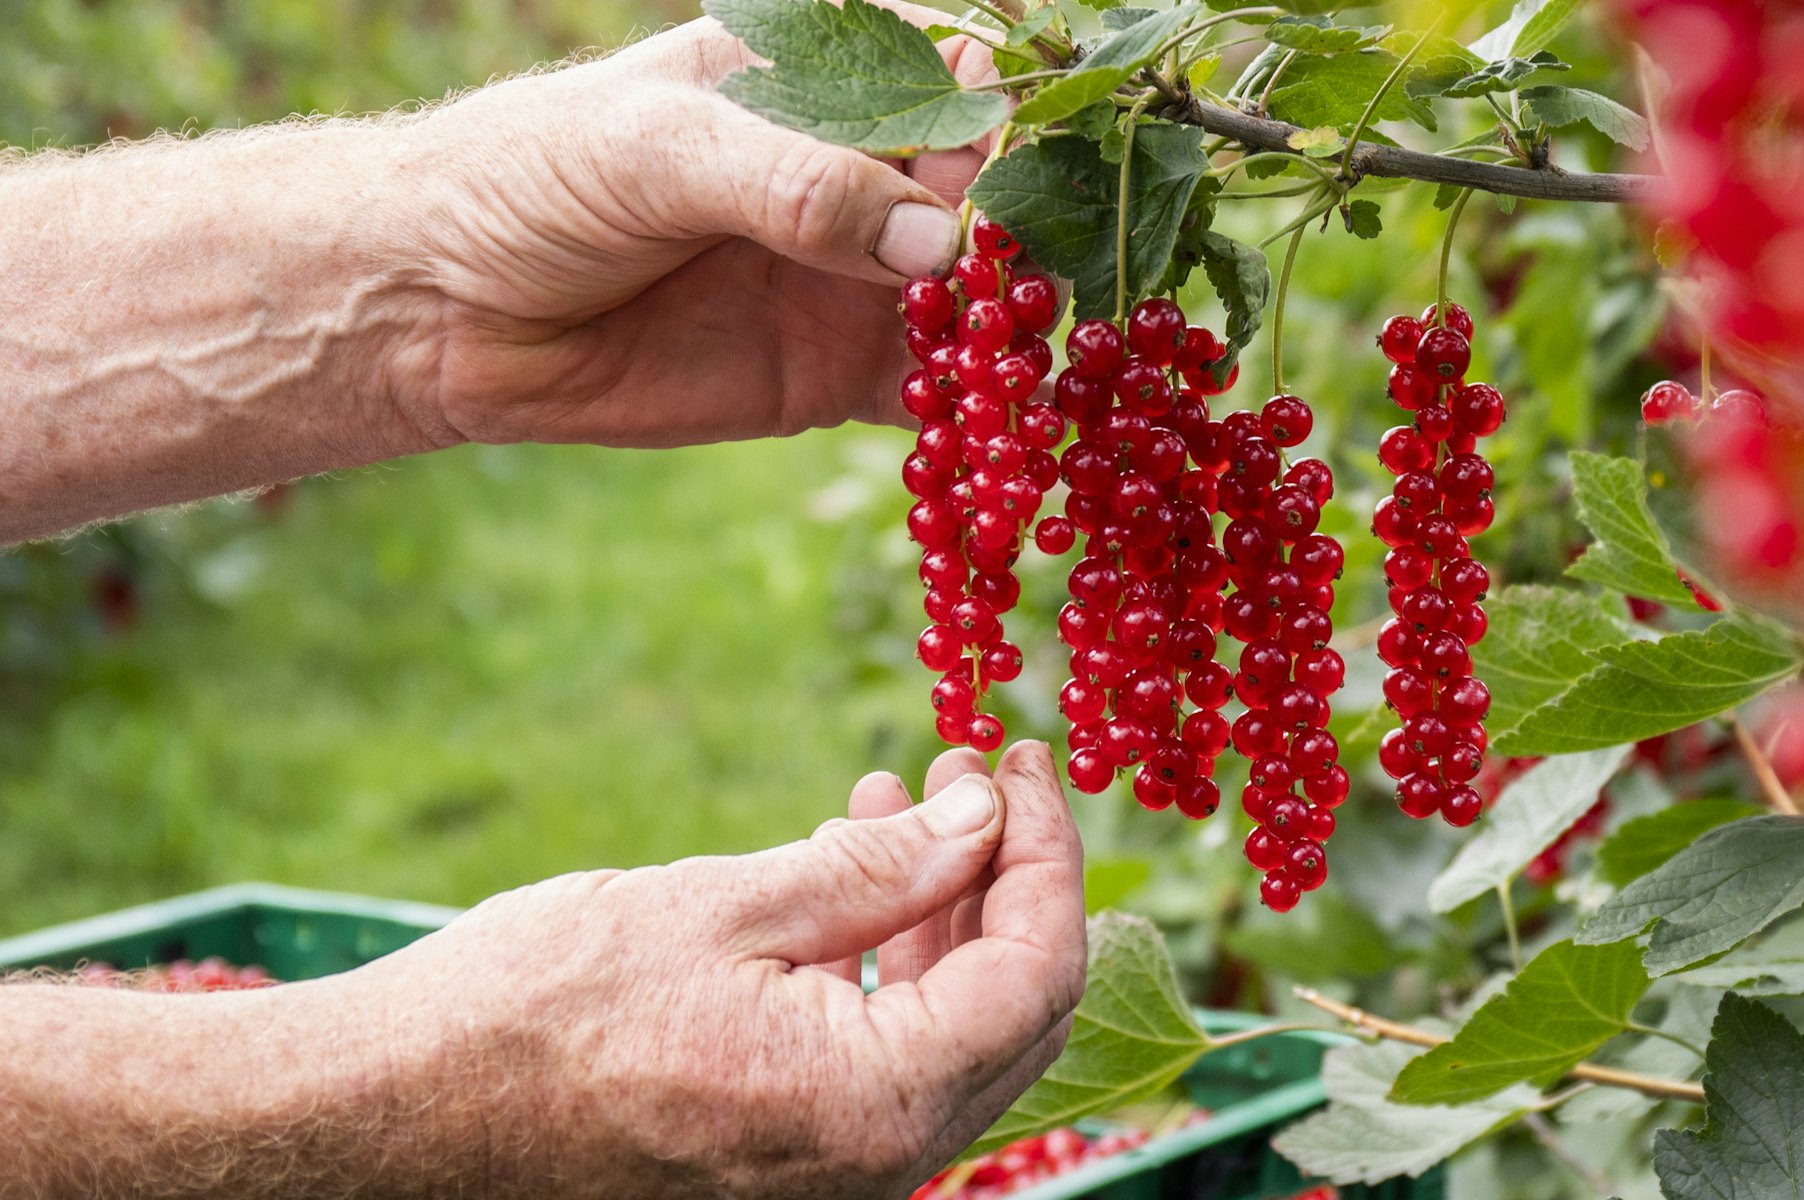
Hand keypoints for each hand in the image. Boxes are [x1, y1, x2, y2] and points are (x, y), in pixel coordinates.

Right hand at [344, 742, 1084, 1196]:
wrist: (373, 1124)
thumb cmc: (524, 1015)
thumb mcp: (717, 909)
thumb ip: (879, 872)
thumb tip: (989, 818)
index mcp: (872, 1110)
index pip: (1036, 973)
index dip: (1047, 854)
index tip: (1023, 760)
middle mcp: (869, 1171)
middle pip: (1010, 1016)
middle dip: (1003, 881)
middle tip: (971, 774)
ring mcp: (826, 1185)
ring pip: (944, 1041)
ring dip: (939, 918)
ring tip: (898, 802)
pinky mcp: (777, 1177)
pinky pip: (875, 1071)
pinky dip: (880, 974)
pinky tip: (840, 882)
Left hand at [378, 7, 1005, 449]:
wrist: (437, 310)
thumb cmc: (532, 180)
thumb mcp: (658, 151)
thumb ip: (796, 185)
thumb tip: (937, 240)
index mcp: (827, 77)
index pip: (961, 77)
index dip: (1014, 121)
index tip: (1025, 174)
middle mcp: (866, 172)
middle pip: (1000, 195)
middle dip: (1041, 238)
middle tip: (1052, 284)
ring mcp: (864, 277)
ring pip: (988, 300)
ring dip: (1028, 334)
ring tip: (1045, 365)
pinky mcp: (844, 374)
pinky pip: (942, 397)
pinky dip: (985, 421)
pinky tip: (1011, 437)